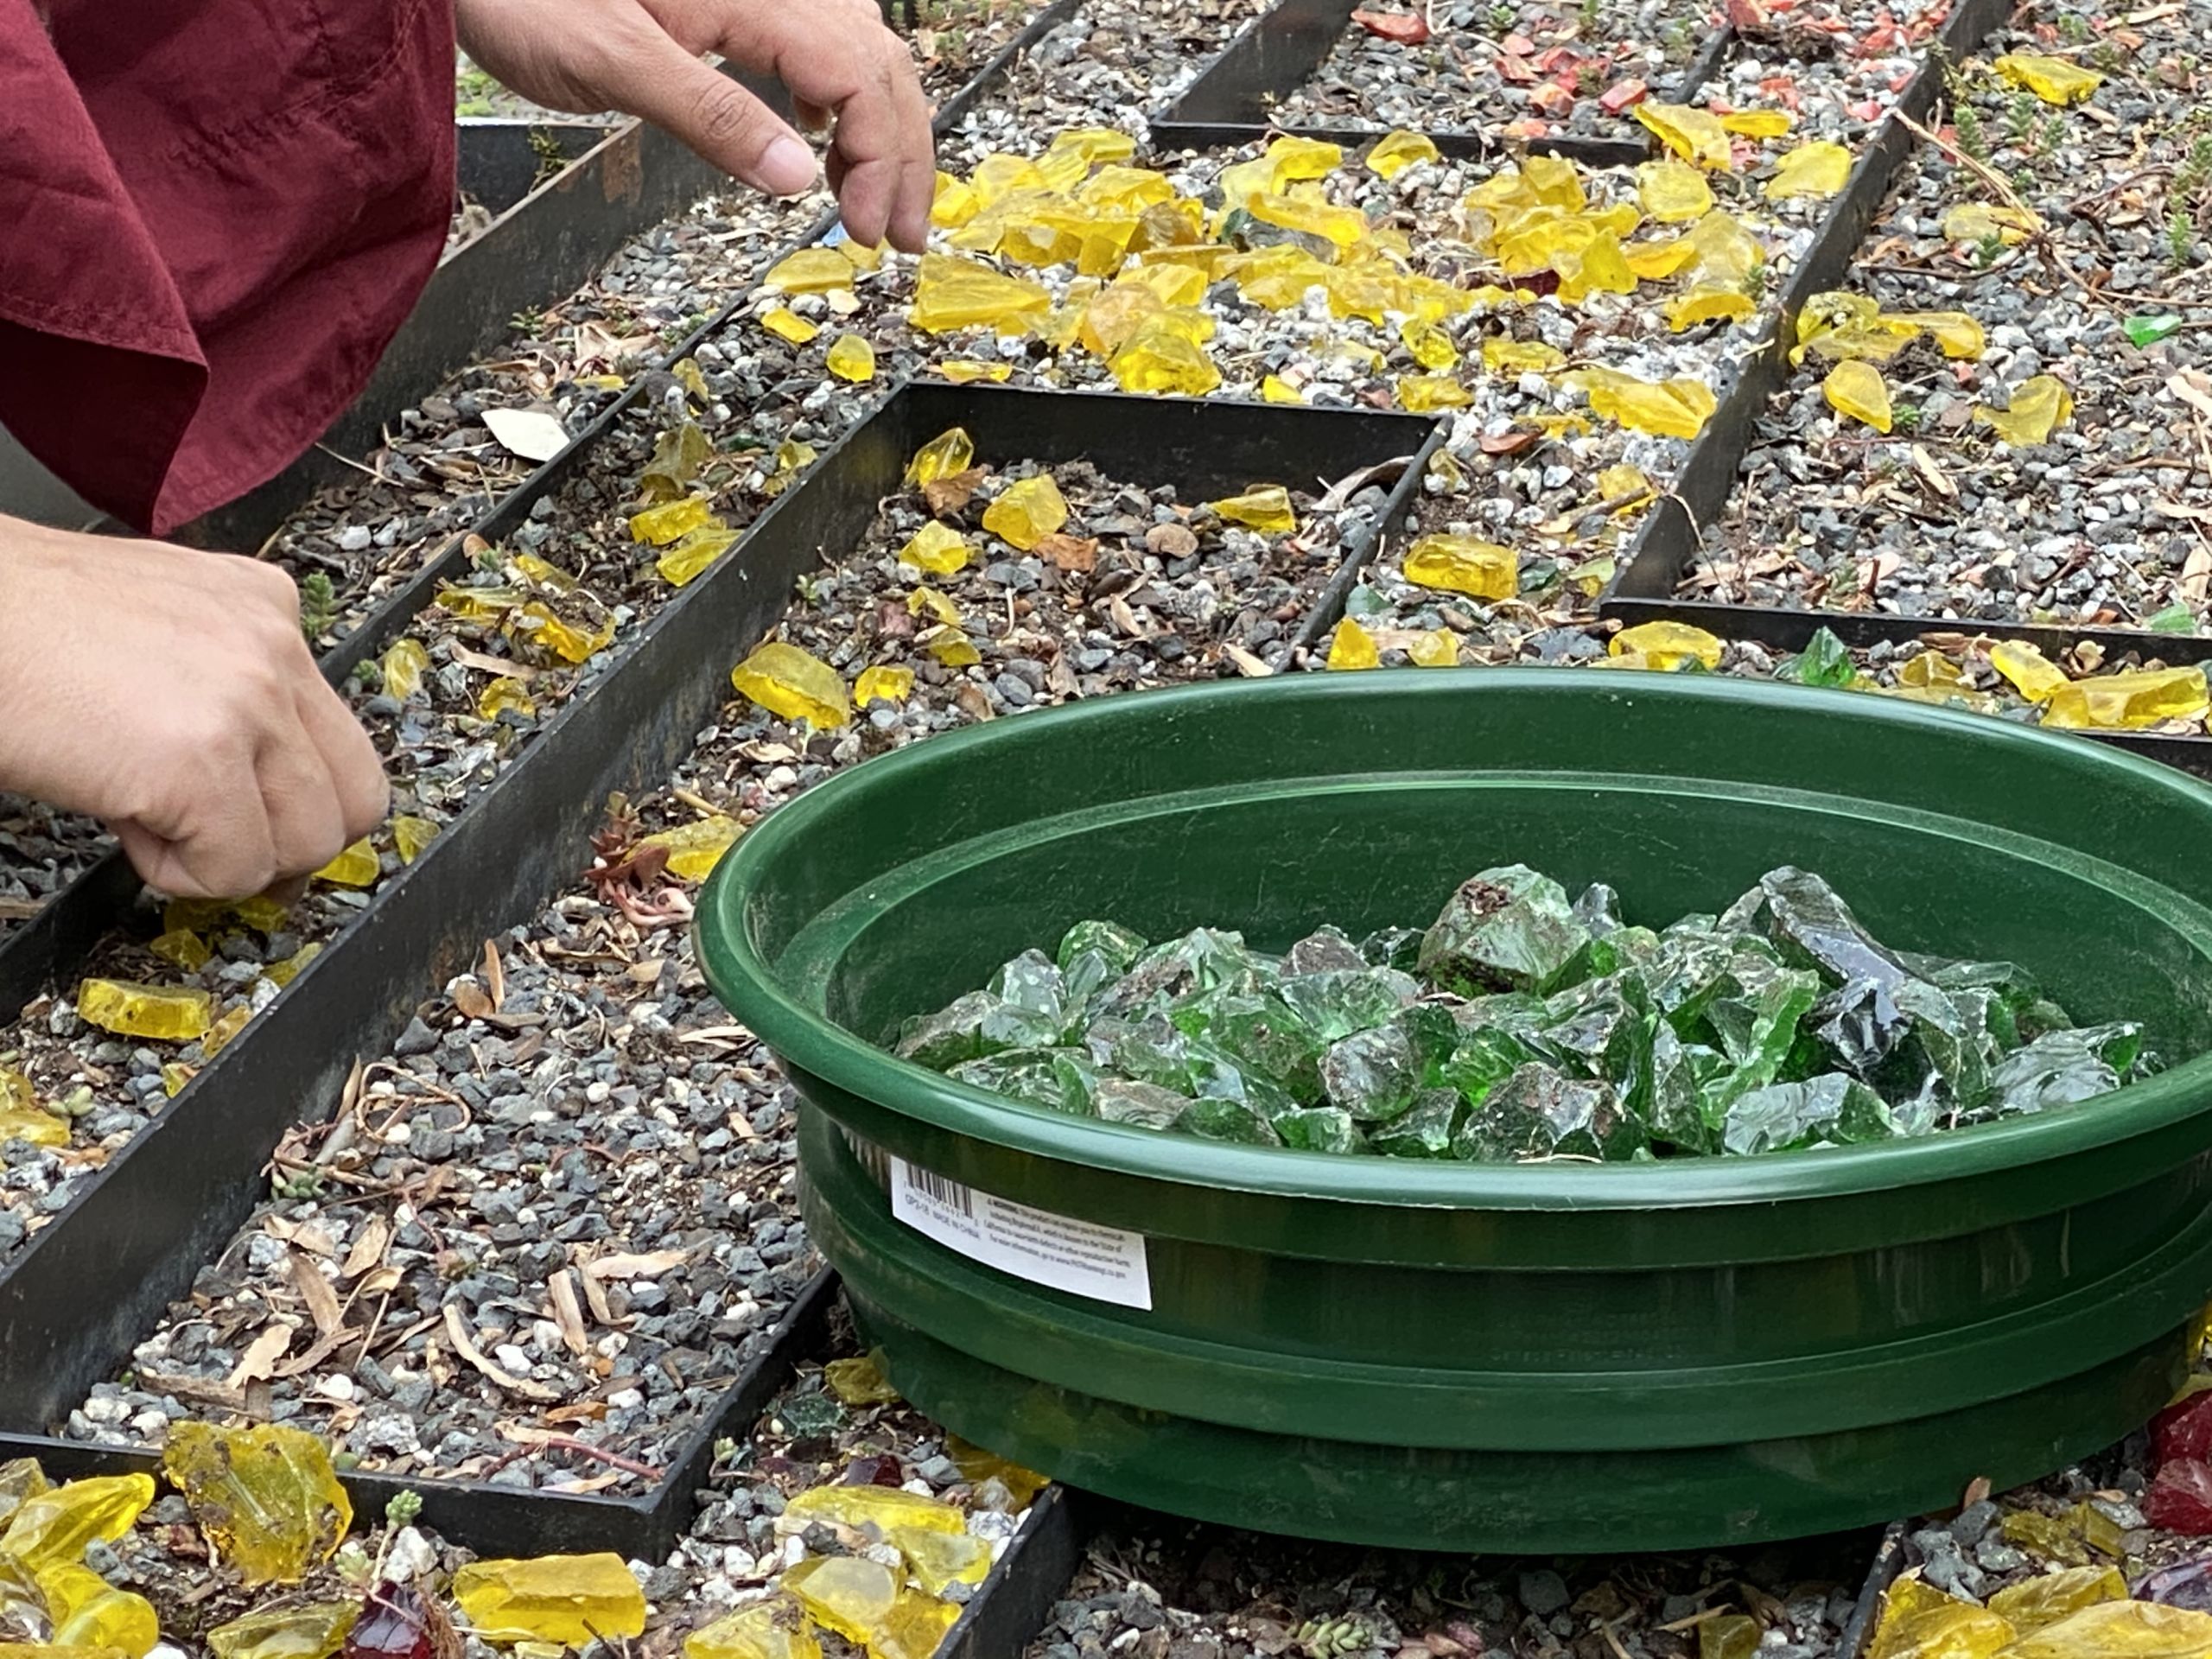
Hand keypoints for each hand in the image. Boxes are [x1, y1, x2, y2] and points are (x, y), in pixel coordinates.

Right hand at [0, 516, 388, 899]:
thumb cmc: (19, 629)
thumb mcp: (155, 636)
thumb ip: (224, 696)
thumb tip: (266, 801)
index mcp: (266, 608)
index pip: (340, 736)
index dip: (292, 795)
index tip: (246, 811)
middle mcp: (274, 649)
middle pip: (354, 796)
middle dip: (288, 839)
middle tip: (216, 839)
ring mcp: (247, 704)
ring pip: (309, 842)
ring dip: (231, 856)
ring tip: (150, 815)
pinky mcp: (201, 764)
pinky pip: (238, 869)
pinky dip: (182, 874)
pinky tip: (127, 823)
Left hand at [455, 0, 934, 251]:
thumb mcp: (612, 61)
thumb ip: (711, 118)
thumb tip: (797, 180)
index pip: (860, 78)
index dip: (881, 159)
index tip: (866, 229)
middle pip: (878, 65)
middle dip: (903, 155)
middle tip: (902, 234)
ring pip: (860, 52)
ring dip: (880, 128)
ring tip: (876, 200)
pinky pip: (820, 40)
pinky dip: (837, 98)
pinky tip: (822, 139)